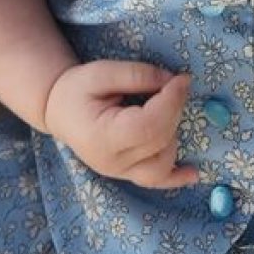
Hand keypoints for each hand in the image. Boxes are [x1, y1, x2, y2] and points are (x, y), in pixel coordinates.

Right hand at [44, 60, 199, 188]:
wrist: (60, 110)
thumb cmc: (77, 89)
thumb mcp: (101, 71)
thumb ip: (137, 75)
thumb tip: (171, 81)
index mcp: (102, 136)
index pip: (148, 126)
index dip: (171, 102)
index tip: (182, 78)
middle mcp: (113, 162)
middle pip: (159, 141)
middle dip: (175, 110)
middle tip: (175, 83)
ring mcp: (121, 172)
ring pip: (163, 163)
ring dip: (173, 133)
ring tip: (165, 108)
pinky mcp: (129, 174)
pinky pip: (157, 181)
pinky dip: (177, 177)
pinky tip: (194, 172)